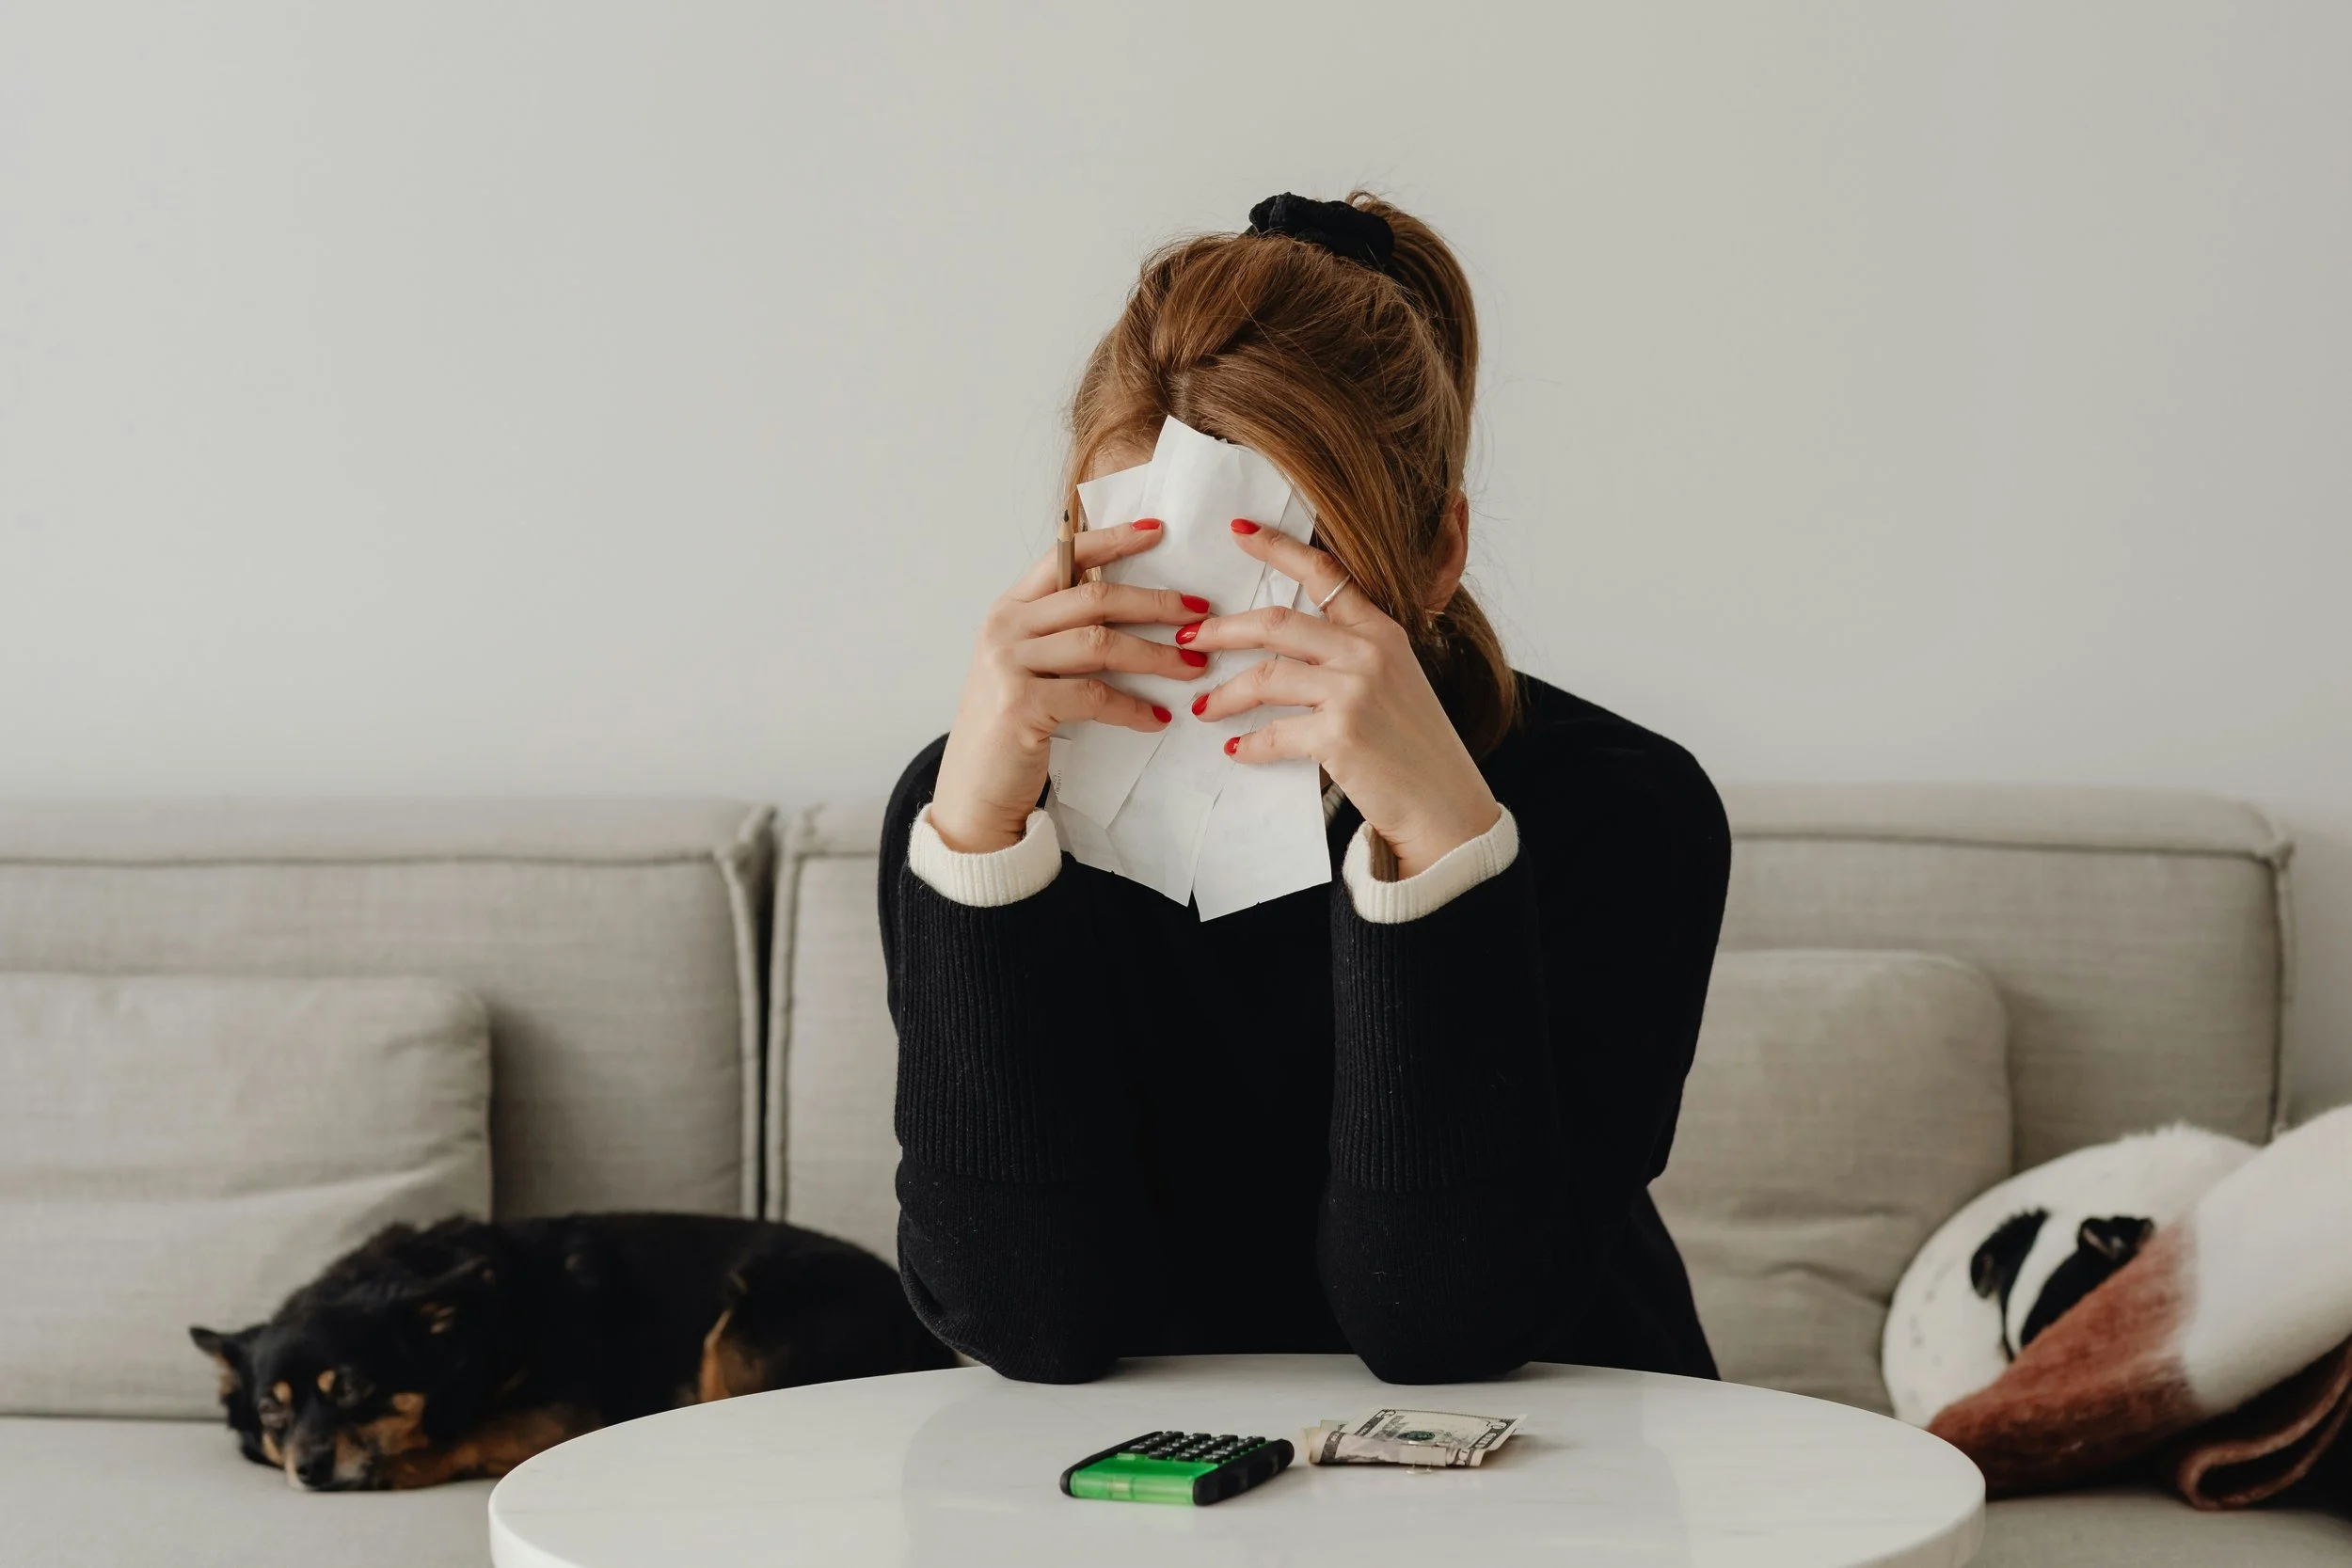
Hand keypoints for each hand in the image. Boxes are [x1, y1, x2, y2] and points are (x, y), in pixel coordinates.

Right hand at [930, 519, 1215, 851]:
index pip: (1063, 557)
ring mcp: (1009, 664)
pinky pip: (1094, 695)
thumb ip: (1062, 634)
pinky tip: (1158, 718)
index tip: (1157, 531)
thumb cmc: (1011, 728)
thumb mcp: (1028, 668)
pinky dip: (1133, 707)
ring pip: (1100, 644)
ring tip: (1193, 667)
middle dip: (1154, 603)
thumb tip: (1132, 608)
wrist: (974, 791)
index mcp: (1008, 610)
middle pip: (1093, 598)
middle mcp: (1005, 628)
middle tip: (1198, 612)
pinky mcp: (1021, 704)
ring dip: (1155, 655)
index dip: (1111, 540)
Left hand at [1185, 520, 1501, 878]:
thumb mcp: (1395, 679)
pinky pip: (1272, 733)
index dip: (1278, 548)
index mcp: (1381, 630)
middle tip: (1189, 640)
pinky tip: (1235, 749)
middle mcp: (1367, 651)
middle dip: (1222, 630)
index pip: (1325, 573)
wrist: (1445, 802)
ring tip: (1203, 706)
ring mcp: (1354, 691)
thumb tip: (1283, 648)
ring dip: (1224, 693)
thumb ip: (1351, 653)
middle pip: (1275, 622)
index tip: (1239, 531)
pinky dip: (1247, 744)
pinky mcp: (1339, 734)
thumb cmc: (1414, 745)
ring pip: (1264, 677)